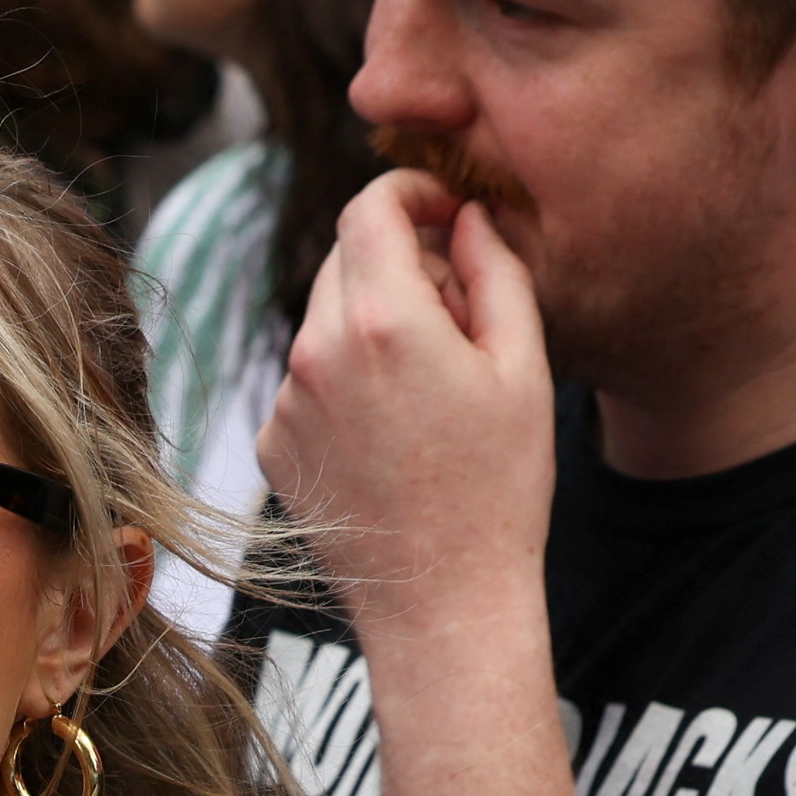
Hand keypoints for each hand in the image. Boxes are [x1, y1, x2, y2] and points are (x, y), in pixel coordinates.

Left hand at [258, 169, 554, 671]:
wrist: (443, 603)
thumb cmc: (500, 488)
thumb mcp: (523, 368)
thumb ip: (494, 272)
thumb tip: (466, 217)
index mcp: (383, 319)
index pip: (370, 207)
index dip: (409, 192)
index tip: (442, 210)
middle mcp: (317, 350)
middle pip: (346, 258)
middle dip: (399, 263)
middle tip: (457, 317)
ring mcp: (285, 400)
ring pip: (326, 320)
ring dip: (373, 326)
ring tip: (430, 394)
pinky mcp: (271, 442)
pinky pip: (307, 379)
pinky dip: (346, 381)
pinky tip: (393, 436)